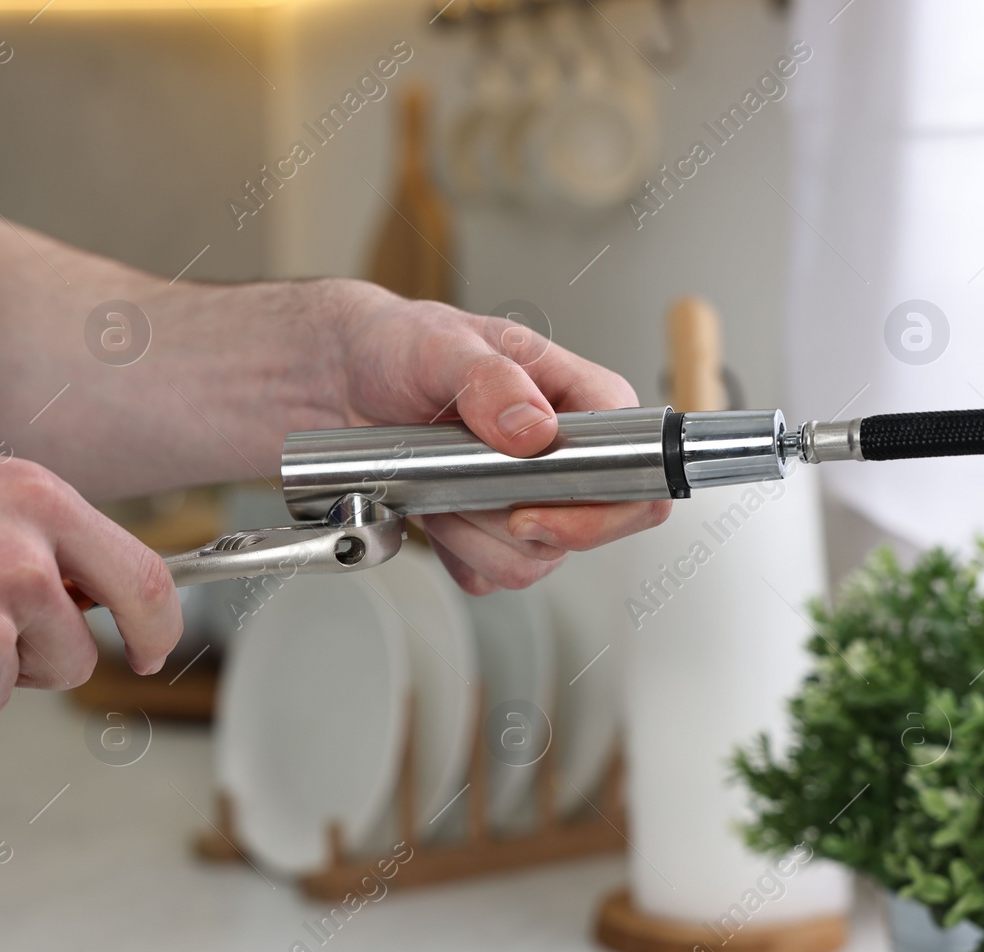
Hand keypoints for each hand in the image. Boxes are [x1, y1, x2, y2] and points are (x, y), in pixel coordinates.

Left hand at [330, 282, 671, 593]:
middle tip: (466, 493)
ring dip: (474, 537)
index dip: (599, 509)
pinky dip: (453, 552)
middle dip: (517, 527)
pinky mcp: (490, 532)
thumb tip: (535, 430)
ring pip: (534, 560)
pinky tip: (431, 508)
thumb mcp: (441, 346)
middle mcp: (566, 456)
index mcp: (581, 402)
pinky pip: (489, 574)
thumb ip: (490, 381)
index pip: (638, 469)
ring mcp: (532, 499)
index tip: (532, 511)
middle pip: (589, 531)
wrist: (345, 378)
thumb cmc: (402, 345)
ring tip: (438, 487)